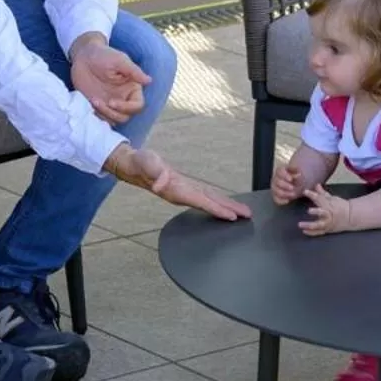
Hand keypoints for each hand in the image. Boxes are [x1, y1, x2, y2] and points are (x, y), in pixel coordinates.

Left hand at [71, 36, 150, 124]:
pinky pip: (100, 118)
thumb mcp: (119, 61)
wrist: (83, 57)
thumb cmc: (104, 55)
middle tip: (98, 102)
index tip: (111, 102)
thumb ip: (134, 71)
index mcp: (132, 89)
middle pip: (125, 117)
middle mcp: (123, 98)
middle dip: (112, 113)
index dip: (127, 108)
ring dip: (103, 115)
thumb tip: (149, 80)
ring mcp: (110, 103)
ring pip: (113, 120)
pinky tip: (88, 104)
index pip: (138, 106)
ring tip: (93, 101)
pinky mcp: (98, 106)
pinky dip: (95, 116)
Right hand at [105, 144, 249, 220]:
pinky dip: (217, 200)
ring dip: (225, 207)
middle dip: (228, 211)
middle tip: (247, 217)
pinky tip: (224, 203)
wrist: (133, 166)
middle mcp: (183, 194)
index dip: (217, 210)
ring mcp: (185, 192)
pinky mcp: (186, 187)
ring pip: (209, 201)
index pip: (202, 202)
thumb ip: (154, 172)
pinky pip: (205, 196)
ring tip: (241, 212)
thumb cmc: (141, 164)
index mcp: (177, 191)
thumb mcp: (146, 163)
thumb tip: (159, 183)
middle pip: (210, 204)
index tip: (232, 216)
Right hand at [271, 158, 307, 203]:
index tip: (291, 179)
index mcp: (280, 171)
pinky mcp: (276, 196)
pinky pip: (276, 199)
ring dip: (284, 193)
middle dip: (285, 185)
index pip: (279, 171)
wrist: (298, 185)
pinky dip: (281, 201)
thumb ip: (297, 170)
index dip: (284, 175)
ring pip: (275, 191)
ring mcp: (275, 188)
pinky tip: (288, 201)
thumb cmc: (297, 176)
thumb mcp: (299, 171)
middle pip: (277, 181)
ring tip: (293, 194)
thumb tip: (297, 171)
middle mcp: (275, 178)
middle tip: (293, 188)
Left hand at [298, 185, 353, 235]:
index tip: (305, 191)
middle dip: (316, 212)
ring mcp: (327, 222)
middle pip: (322, 213)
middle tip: (309, 210)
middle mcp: (328, 214)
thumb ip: (322, 193)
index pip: (319, 198)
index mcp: (328, 204)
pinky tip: (304, 231)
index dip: (312, 195)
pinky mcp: (326, 229)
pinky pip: (318, 232)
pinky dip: (311, 232)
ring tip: (300, 224)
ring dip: (309, 225)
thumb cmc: (339, 206)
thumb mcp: (332, 198)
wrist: (350, 217)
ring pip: (318, 225)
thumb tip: (316, 184)